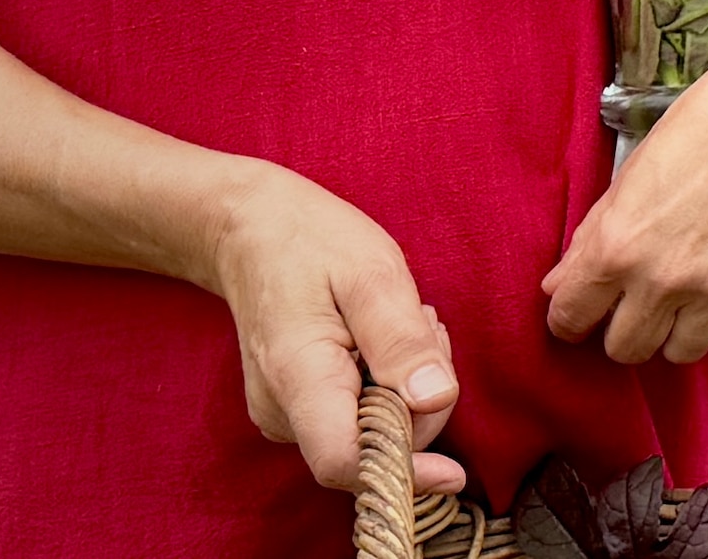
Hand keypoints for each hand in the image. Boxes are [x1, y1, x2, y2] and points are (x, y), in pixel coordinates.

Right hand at [201, 162, 461, 492]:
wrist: (253, 232)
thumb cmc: (314, 245)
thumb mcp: (373, 275)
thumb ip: (402, 341)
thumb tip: (435, 399)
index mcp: (298, 379)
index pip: (345, 463)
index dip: (404, 474)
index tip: (454, 473)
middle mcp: (282, 411)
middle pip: (374, 446)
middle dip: (420, 400)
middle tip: (423, 328)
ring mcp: (284, 414)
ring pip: (371, 429)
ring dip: (405, 386)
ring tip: (397, 322)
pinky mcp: (295, 408)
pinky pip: (358, 415)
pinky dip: (385, 384)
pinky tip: (378, 338)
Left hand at [545, 25, 707, 365]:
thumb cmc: (698, 129)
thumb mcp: (628, 177)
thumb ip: (592, 239)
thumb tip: (561, 286)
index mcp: (617, 248)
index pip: (570, 320)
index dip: (571, 317)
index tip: (583, 311)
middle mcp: (664, 278)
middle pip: (626, 348)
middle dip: (624, 330)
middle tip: (637, 305)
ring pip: (682, 353)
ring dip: (678, 332)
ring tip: (686, 303)